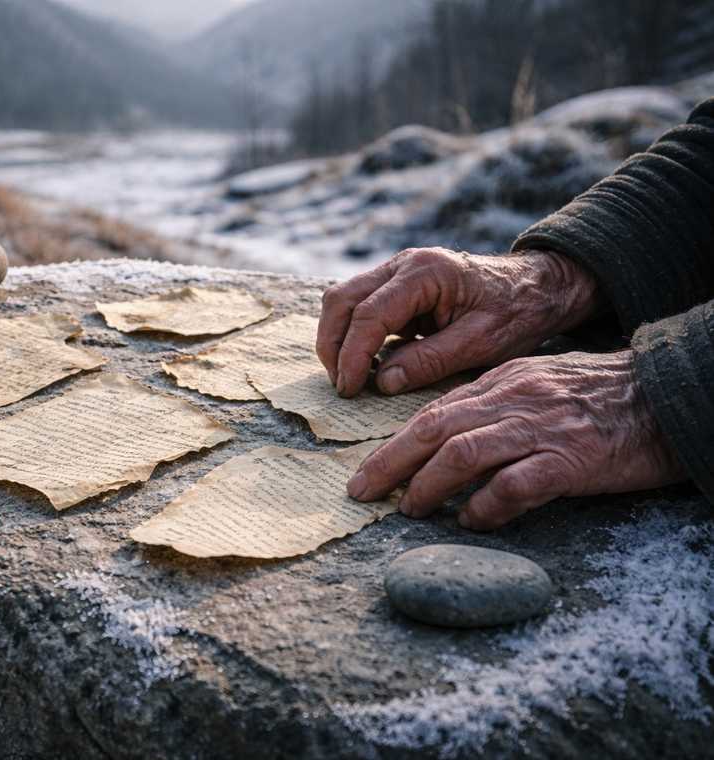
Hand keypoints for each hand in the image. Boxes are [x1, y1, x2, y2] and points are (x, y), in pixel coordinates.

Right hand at [316, 247, 602, 397]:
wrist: (540, 287)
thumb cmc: (518, 313)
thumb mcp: (481, 343)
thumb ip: (430, 360)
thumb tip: (382, 382)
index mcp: (425, 273)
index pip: (369, 314)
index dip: (353, 355)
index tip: (350, 389)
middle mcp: (403, 264)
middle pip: (342, 300)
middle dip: (333, 345)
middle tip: (342, 386)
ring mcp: (397, 270)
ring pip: (343, 299)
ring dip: (338, 338)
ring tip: (349, 377)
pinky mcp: (398, 284)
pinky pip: (360, 305)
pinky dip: (354, 334)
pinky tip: (367, 363)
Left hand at [346, 350, 686, 530]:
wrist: (664, 396)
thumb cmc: (598, 398)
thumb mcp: (537, 385)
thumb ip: (492, 406)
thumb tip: (445, 439)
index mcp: (501, 383)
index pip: (433, 411)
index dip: (393, 443)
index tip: (366, 471)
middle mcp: (513, 401)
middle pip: (434, 429)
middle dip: (390, 463)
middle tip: (362, 491)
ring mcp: (541, 429)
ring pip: (464, 453)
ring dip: (427, 484)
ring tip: (409, 509)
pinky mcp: (570, 460)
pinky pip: (516, 485)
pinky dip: (486, 506)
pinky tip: (471, 520)